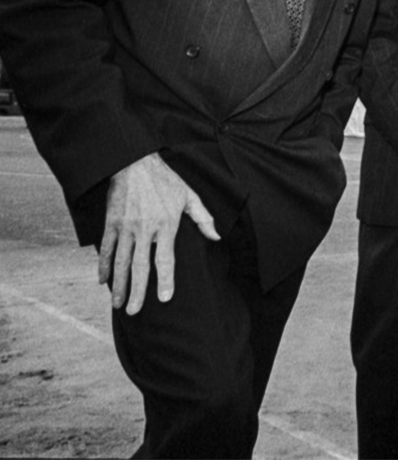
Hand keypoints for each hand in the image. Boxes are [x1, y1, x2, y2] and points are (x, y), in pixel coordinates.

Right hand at [98, 153, 219, 314]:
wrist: (134, 163)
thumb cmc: (165, 180)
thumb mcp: (189, 196)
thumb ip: (202, 218)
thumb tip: (216, 237)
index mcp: (166, 225)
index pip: (166, 259)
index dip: (165, 280)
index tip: (164, 299)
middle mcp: (144, 229)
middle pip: (140, 267)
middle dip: (137, 292)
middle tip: (134, 312)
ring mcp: (125, 228)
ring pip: (121, 262)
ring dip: (118, 285)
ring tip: (117, 304)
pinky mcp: (111, 224)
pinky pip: (106, 249)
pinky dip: (103, 266)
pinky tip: (102, 281)